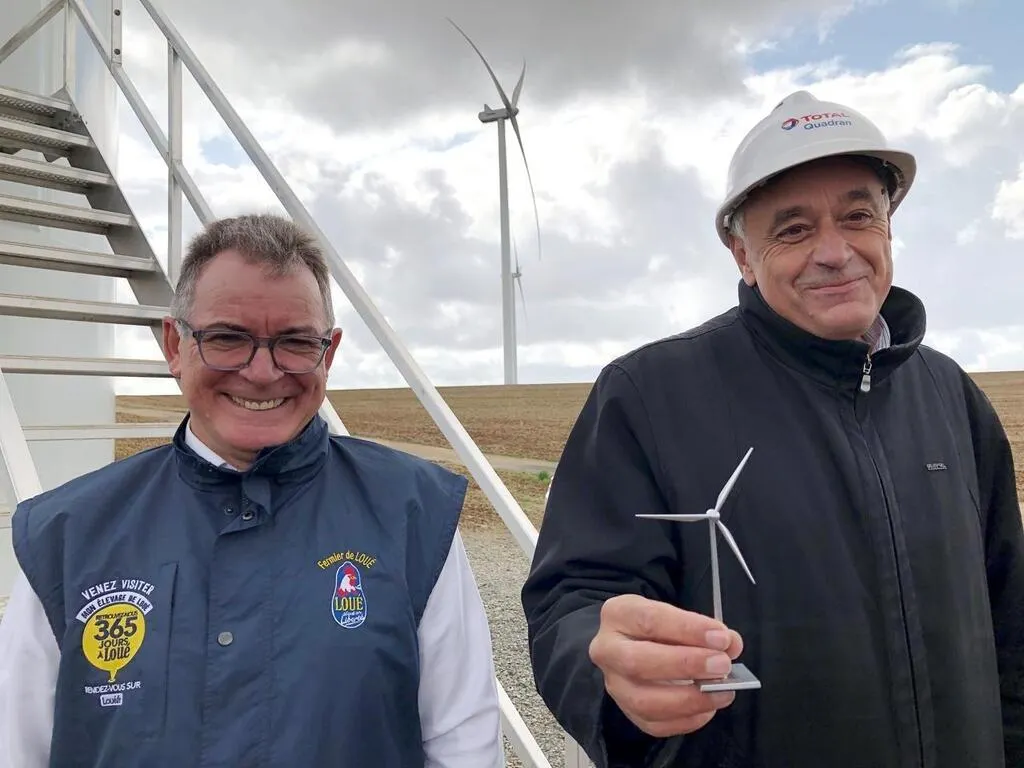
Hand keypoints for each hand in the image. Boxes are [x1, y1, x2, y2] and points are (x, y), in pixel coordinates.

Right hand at [588, 594, 744, 737]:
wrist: (633, 643)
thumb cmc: (659, 627)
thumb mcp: (676, 615)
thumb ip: (703, 628)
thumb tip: (730, 644)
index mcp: (618, 614)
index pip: (649, 620)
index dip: (687, 629)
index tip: (720, 638)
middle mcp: (607, 650)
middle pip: (637, 662)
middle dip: (685, 665)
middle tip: (721, 665)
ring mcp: (613, 684)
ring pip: (643, 701)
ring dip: (689, 699)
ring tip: (722, 691)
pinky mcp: (626, 711)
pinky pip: (654, 724)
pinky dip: (686, 720)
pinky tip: (708, 708)